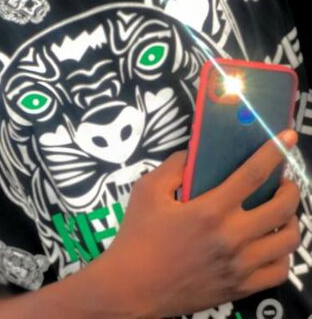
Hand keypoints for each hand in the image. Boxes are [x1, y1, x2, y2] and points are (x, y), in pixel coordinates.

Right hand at [98, 130, 300, 317]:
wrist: (133, 288)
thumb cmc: (137, 235)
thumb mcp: (147, 190)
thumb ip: (174, 166)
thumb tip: (195, 152)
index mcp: (209, 210)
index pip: (253, 175)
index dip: (274, 152)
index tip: (287, 137)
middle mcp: (231, 237)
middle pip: (281, 208)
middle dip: (290, 189)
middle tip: (284, 182)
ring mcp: (240, 266)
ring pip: (287, 242)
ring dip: (291, 221)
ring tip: (280, 213)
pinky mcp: (240, 288)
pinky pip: (279, 272)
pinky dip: (283, 255)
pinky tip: (272, 244)